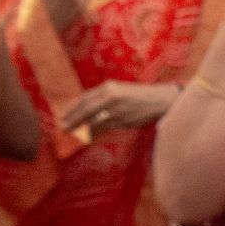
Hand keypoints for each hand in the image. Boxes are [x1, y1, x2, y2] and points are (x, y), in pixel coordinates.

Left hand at [60, 80, 178, 133]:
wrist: (161, 101)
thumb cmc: (140, 95)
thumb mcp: (120, 90)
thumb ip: (103, 97)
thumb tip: (86, 108)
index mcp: (108, 88)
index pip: (85, 99)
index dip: (73, 109)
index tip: (64, 116)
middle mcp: (111, 98)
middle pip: (86, 110)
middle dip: (73, 120)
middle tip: (63, 128)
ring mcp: (117, 110)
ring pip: (94, 122)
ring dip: (82, 129)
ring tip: (73, 134)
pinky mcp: (123, 122)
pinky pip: (104, 129)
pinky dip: (95, 133)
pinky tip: (88, 137)